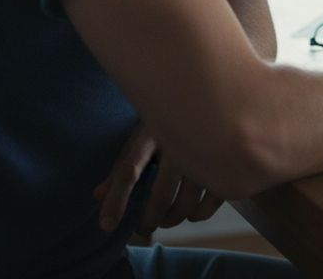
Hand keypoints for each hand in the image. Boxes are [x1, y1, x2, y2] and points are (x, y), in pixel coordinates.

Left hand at [93, 124, 225, 235]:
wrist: (207, 95)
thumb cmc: (167, 121)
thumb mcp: (141, 137)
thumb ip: (120, 167)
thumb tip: (97, 196)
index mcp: (149, 133)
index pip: (128, 170)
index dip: (117, 200)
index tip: (107, 225)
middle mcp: (176, 142)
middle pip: (160, 193)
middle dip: (149, 218)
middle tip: (144, 228)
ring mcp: (203, 150)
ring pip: (187, 200)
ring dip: (173, 218)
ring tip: (167, 220)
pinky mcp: (225, 160)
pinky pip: (212, 199)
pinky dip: (199, 213)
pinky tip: (192, 213)